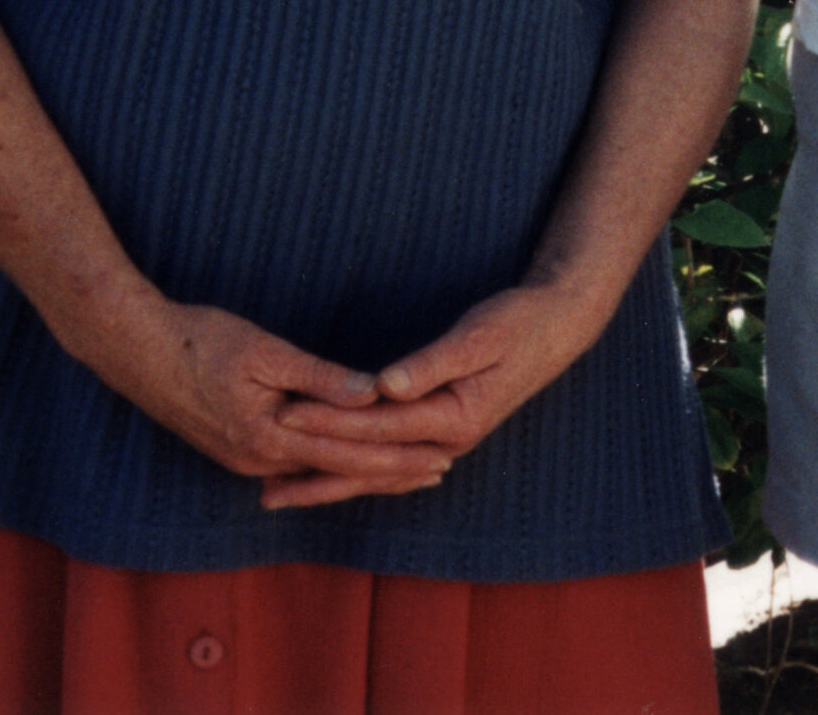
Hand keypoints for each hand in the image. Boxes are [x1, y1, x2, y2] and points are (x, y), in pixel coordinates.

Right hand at [99, 300, 438, 493]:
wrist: (138, 351)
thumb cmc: (202, 340)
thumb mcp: (266, 351)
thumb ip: (321, 377)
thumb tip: (374, 392)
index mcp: (269, 438)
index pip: (349, 453)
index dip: (396, 456)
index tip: (438, 456)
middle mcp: (259, 461)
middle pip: (339, 469)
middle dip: (391, 470)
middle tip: (441, 468)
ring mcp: (245, 460)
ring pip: (318, 470)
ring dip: (363, 470)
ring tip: (406, 470)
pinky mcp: (237, 449)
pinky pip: (296, 463)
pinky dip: (331, 462)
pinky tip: (347, 461)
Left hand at [260, 279, 608, 508]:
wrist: (555, 328)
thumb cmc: (517, 322)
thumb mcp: (478, 334)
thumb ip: (432, 362)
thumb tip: (385, 385)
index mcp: (455, 417)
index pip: (377, 426)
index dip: (329, 422)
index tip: (284, 417)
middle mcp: (448, 442)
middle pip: (370, 463)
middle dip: (315, 468)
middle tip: (262, 480)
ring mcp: (445, 443)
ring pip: (376, 472)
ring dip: (327, 483)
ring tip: (277, 495)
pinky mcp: (441, 433)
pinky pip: (388, 461)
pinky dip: (354, 471)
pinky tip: (327, 478)